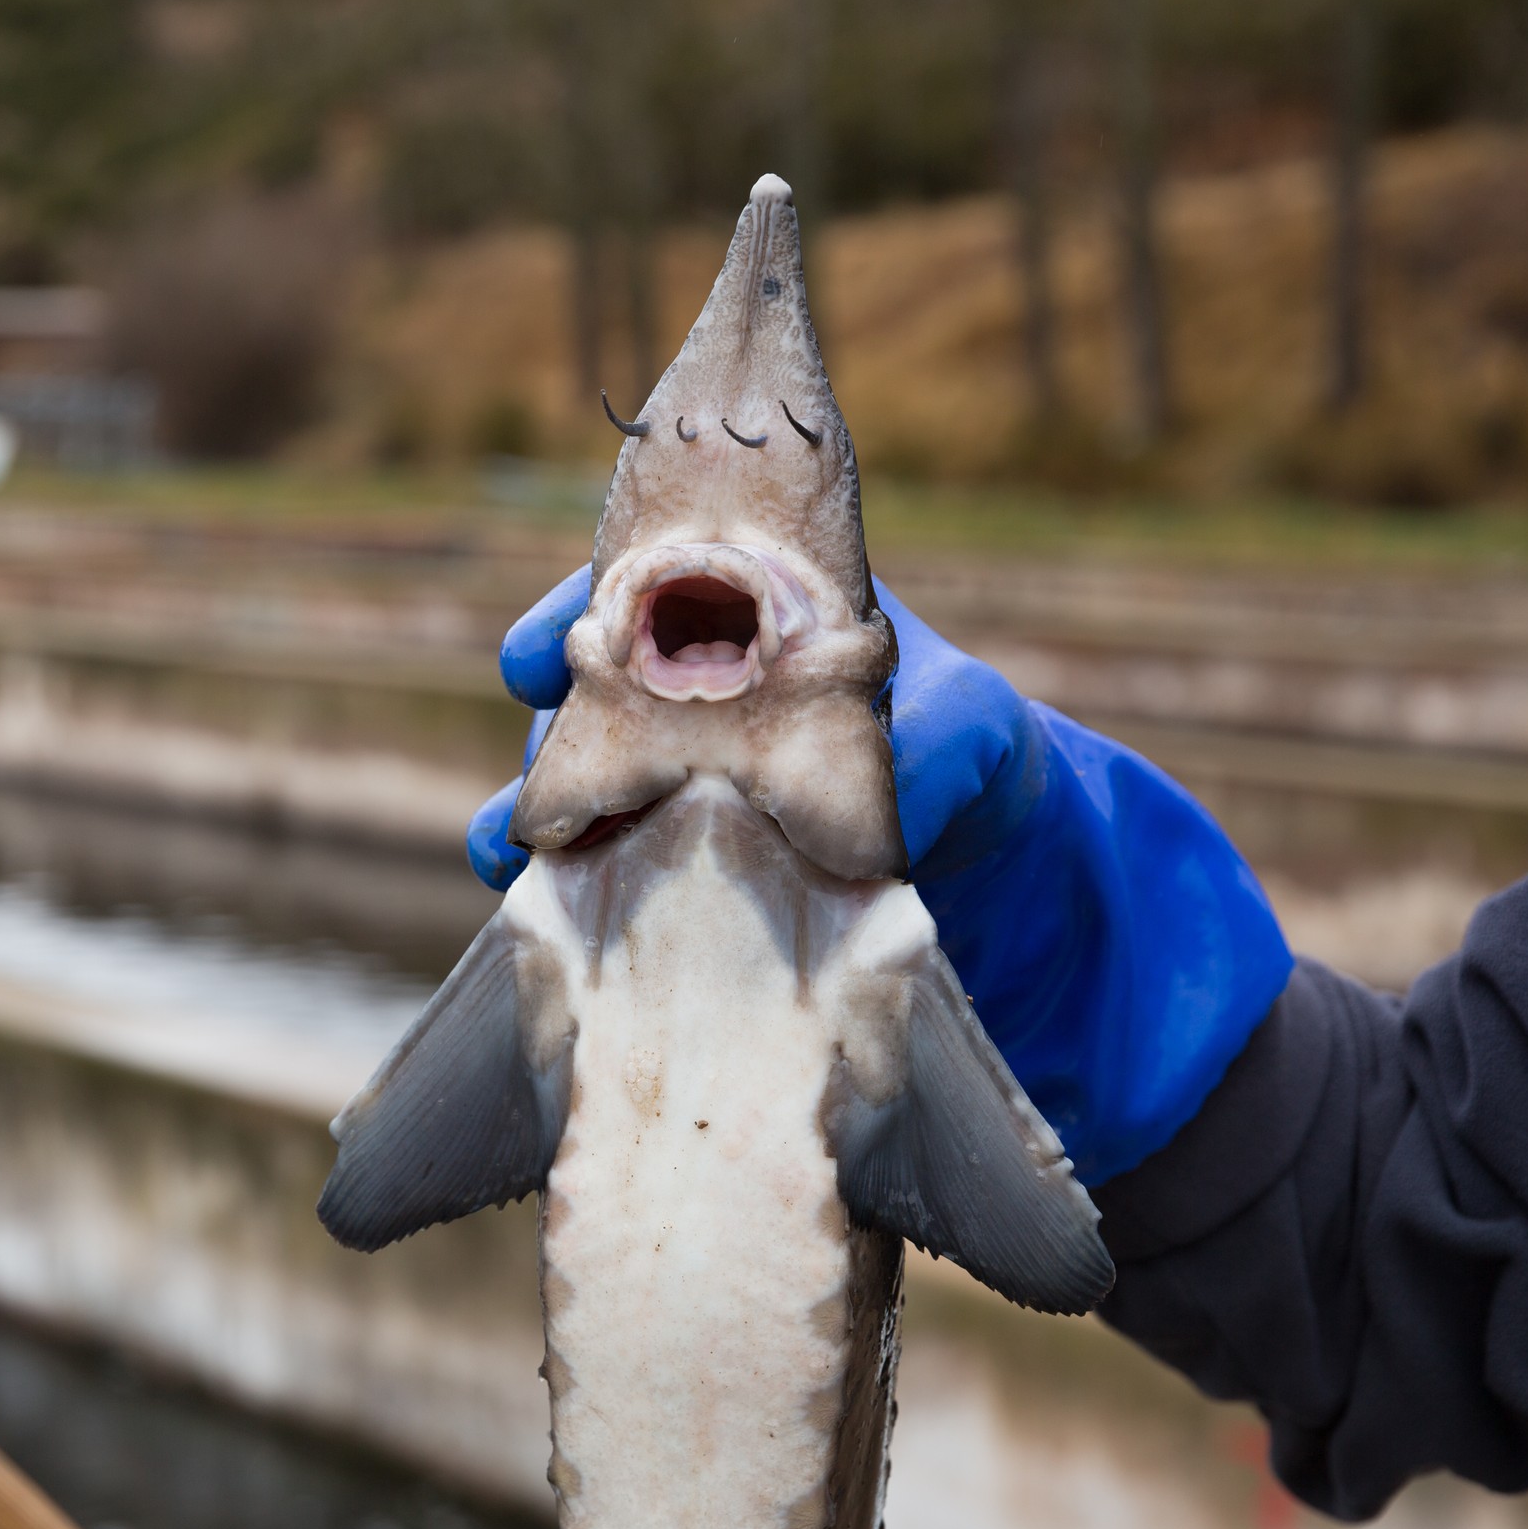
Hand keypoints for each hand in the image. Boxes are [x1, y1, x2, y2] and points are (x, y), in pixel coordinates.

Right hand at [469, 568, 1290, 1183]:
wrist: (1009, 907)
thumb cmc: (983, 772)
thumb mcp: (975, 732)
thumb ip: (932, 740)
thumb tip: (879, 795)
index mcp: (759, 638)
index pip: (651, 602)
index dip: (584, 617)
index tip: (544, 653)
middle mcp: (704, 716)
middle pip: (594, 703)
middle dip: (549, 734)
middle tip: (531, 782)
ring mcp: (687, 810)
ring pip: (583, 799)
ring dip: (539, 828)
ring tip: (519, 862)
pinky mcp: (685, 899)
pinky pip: (610, 888)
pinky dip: (573, 903)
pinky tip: (551, 927)